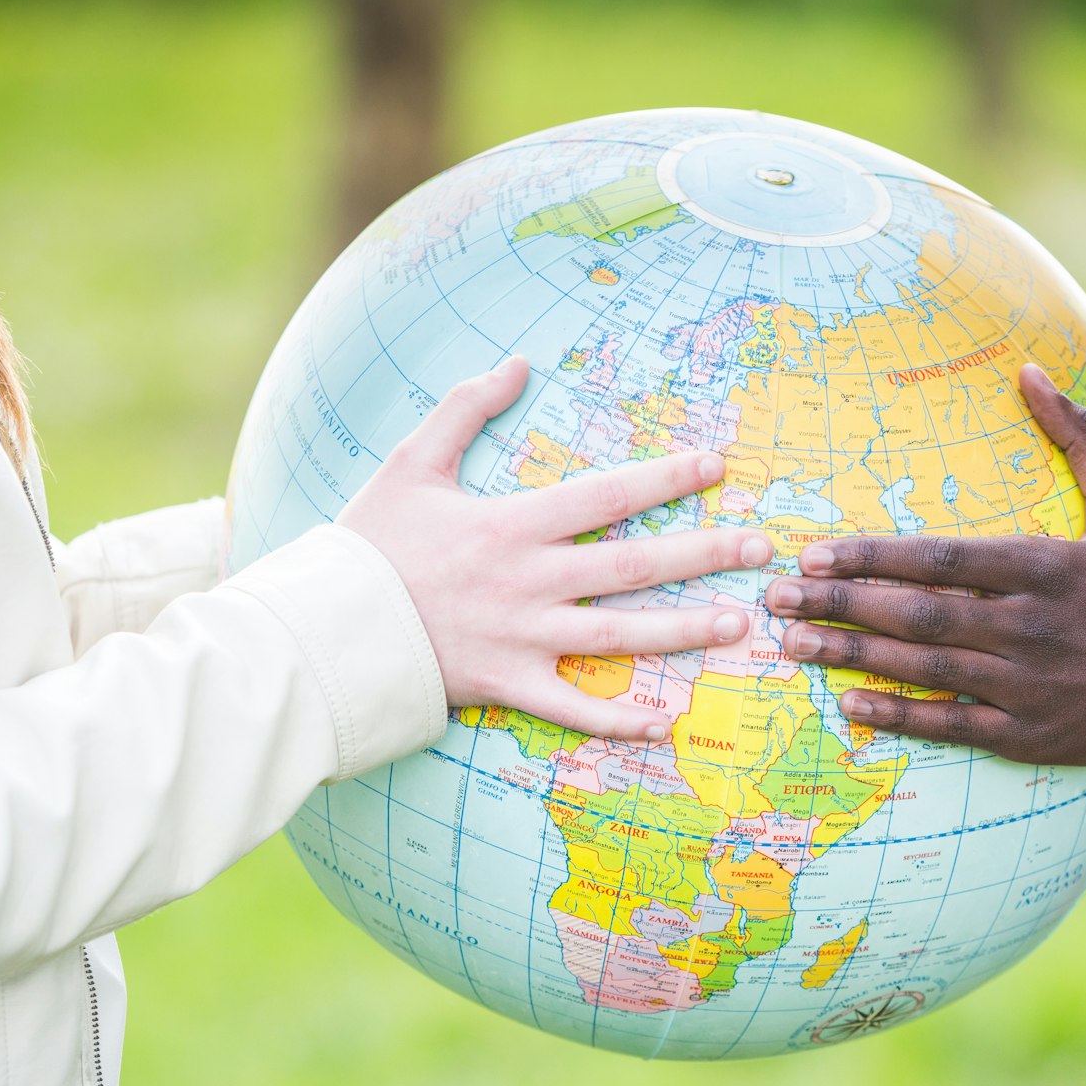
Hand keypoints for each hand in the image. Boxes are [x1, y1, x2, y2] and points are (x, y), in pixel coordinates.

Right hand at [340, 356, 771, 741]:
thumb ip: (463, 409)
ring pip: (619, 636)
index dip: (665, 479)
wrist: (325, 626)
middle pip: (633, 565)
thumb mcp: (410, 462)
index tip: (718, 466)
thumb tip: (515, 363)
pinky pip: (573, 709)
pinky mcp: (506, 686)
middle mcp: (528, 581)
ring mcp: (522, 638)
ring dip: (683, 630)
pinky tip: (667, 722)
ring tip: (739, 625)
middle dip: (702, 554)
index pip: (606, 495)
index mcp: (511, 524)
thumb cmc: (367, 544)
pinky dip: (619, 720)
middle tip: (760, 548)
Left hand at [764, 363, 1085, 764]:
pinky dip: (900, 715)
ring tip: (792, 645)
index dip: (870, 558)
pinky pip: (953, 724)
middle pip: (917, 613)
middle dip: (840, 605)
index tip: (813, 556)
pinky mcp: (1034, 735)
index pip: (940, 559)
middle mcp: (1031, 625)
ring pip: (925, 667)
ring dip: (852, 656)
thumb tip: (1031, 369)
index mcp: (1045, 566)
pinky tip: (850, 704)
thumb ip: (1078, 433)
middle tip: (775, 599)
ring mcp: (1030, 684)